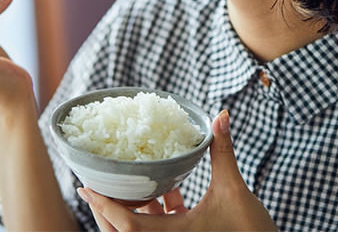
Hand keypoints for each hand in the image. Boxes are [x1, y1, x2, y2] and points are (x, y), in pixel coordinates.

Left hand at [77, 110, 277, 230]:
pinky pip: (159, 229)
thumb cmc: (252, 232)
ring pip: (141, 231)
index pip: (127, 224)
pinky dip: (155, 213)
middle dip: (108, 208)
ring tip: (128, 182)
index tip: (85, 186)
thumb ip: (223, 152)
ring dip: (131, 210)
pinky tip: (167, 191)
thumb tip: (221, 116)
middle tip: (97, 182)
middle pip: (124, 232)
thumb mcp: (234, 189)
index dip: (103, 204)